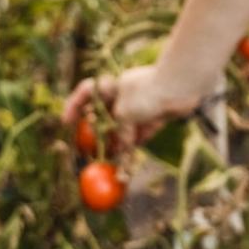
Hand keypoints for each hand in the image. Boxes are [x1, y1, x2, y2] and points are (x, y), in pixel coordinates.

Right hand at [62, 64, 202, 148]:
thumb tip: (119, 149)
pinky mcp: (155, 115)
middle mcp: (124, 94)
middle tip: (87, 152)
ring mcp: (140, 104)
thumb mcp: (126, 114)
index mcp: (112, 85)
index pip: (85, 92)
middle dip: (97, 134)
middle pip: (105, 115)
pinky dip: (135, 146)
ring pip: (124, 127)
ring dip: (117, 145)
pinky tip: (128, 162)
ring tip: (108, 163)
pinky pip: (140, 133)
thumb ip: (120, 132)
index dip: (73, 106)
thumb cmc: (149, 93)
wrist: (184, 85)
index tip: (65, 124)